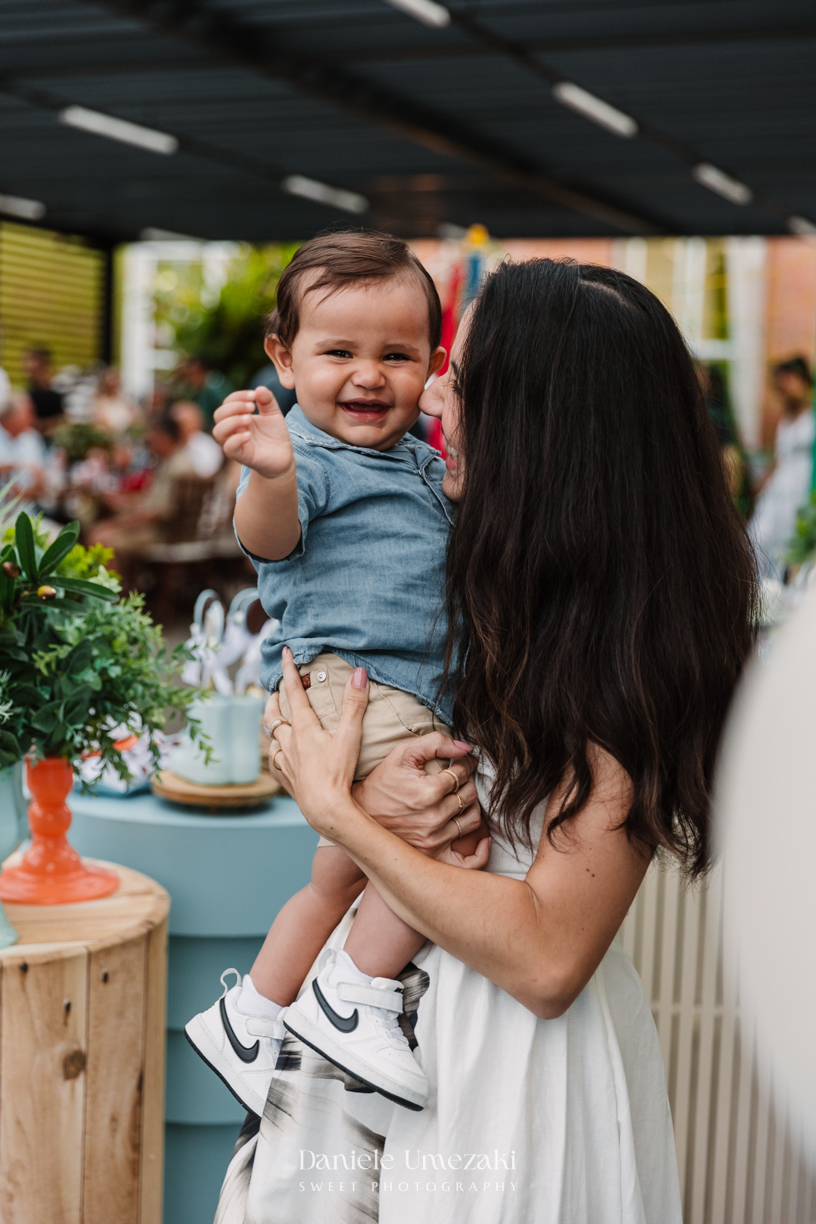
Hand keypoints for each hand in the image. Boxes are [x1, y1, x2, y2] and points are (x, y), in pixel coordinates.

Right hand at [212, 387, 293, 478]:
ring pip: (218, 431)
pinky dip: (236, 439)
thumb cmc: (275, 435)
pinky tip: (249, 435)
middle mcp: (233, 430)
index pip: (227, 403)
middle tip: (252, 407)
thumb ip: (267, 400)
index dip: (237, 396)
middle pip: (218, 415)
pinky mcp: (241, 456)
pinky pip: (228, 448)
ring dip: (232, 421)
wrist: (284, 457)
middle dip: (233, 407)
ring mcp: (235, 443)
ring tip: (249, 419)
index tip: (254, 395)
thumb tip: (259, 389)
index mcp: (238, 417)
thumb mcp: (274, 414)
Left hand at [267, 647, 369, 835]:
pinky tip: (278, 755)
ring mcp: (285, 761)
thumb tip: (359, 673)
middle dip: (273, 698)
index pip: (293, 690)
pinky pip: (274, 761)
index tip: (284, 652)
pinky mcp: (286, 778)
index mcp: (304, 727)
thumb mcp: (350, 735)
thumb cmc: (338, 772)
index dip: (289, 669)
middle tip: (275, 689)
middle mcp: (289, 741)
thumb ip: (355, 703)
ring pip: (271, 737)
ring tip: (275, 719)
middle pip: (273, 714)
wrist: (324, 808)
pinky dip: (274, 752)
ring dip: (272, 724)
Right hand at [352, 734, 480, 854]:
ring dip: (471, 806)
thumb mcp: (402, 754)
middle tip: (457, 779)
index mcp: (428, 792)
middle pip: (470, 795)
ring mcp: (434, 840)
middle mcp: (433, 819)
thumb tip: (466, 748)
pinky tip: (483, 840)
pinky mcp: (433, 855)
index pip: (462, 773)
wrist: (358, 814)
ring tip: (459, 798)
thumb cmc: (381, 782)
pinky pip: (468, 861)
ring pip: (472, 820)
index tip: (456, 763)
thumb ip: (435, 743)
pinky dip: (480, 851)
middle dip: (467, 782)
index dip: (462, 764)